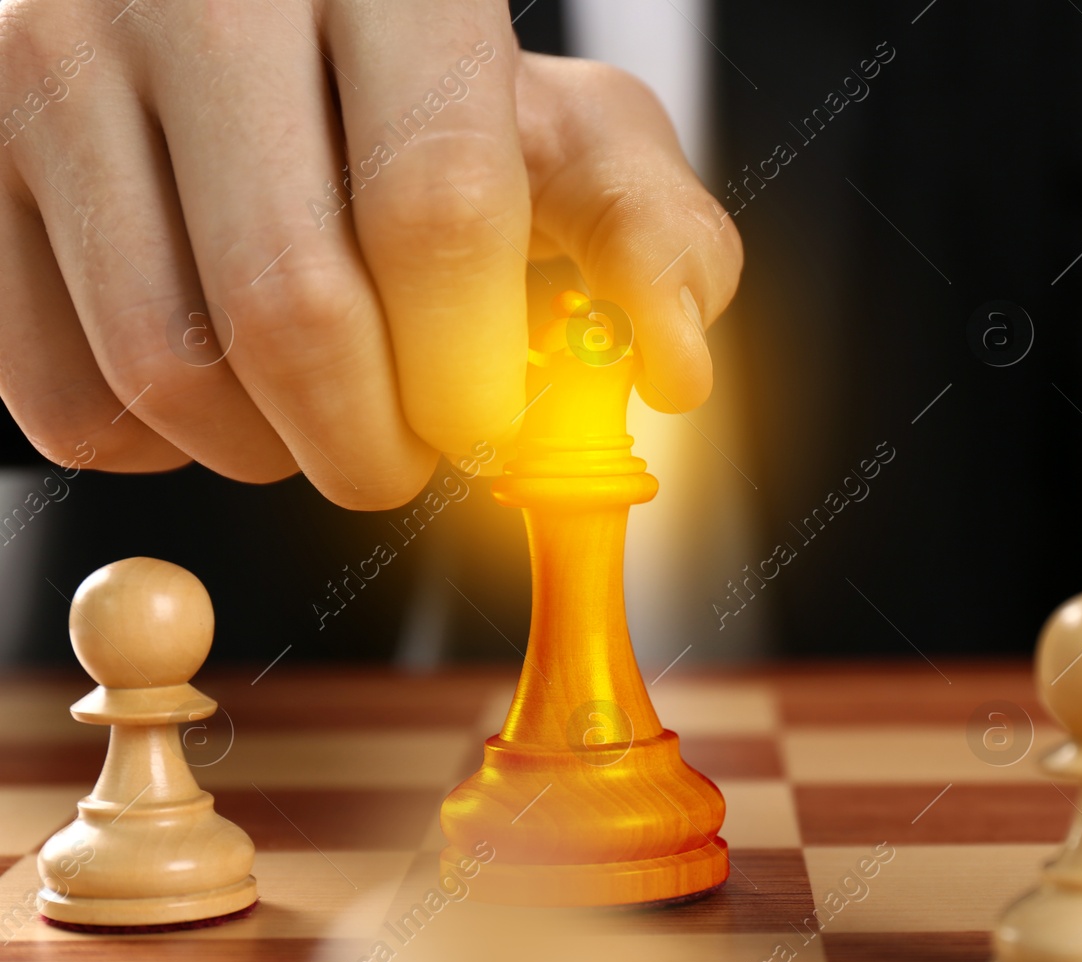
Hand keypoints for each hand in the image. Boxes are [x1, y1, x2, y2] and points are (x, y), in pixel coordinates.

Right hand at [0, 2, 740, 508]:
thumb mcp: (567, 128)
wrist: (241, 16)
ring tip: (320, 409)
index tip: (484, 425)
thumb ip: (644, 232)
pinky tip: (215, 378)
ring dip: (272, 453)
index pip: (433, 208)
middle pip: (292, 310)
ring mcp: (52, 67)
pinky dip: (157, 444)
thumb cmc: (427, 90)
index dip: (472, 368)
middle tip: (408, 451)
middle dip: (376, 445)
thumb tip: (674, 370)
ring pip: (167, 371)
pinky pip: (58, 398)